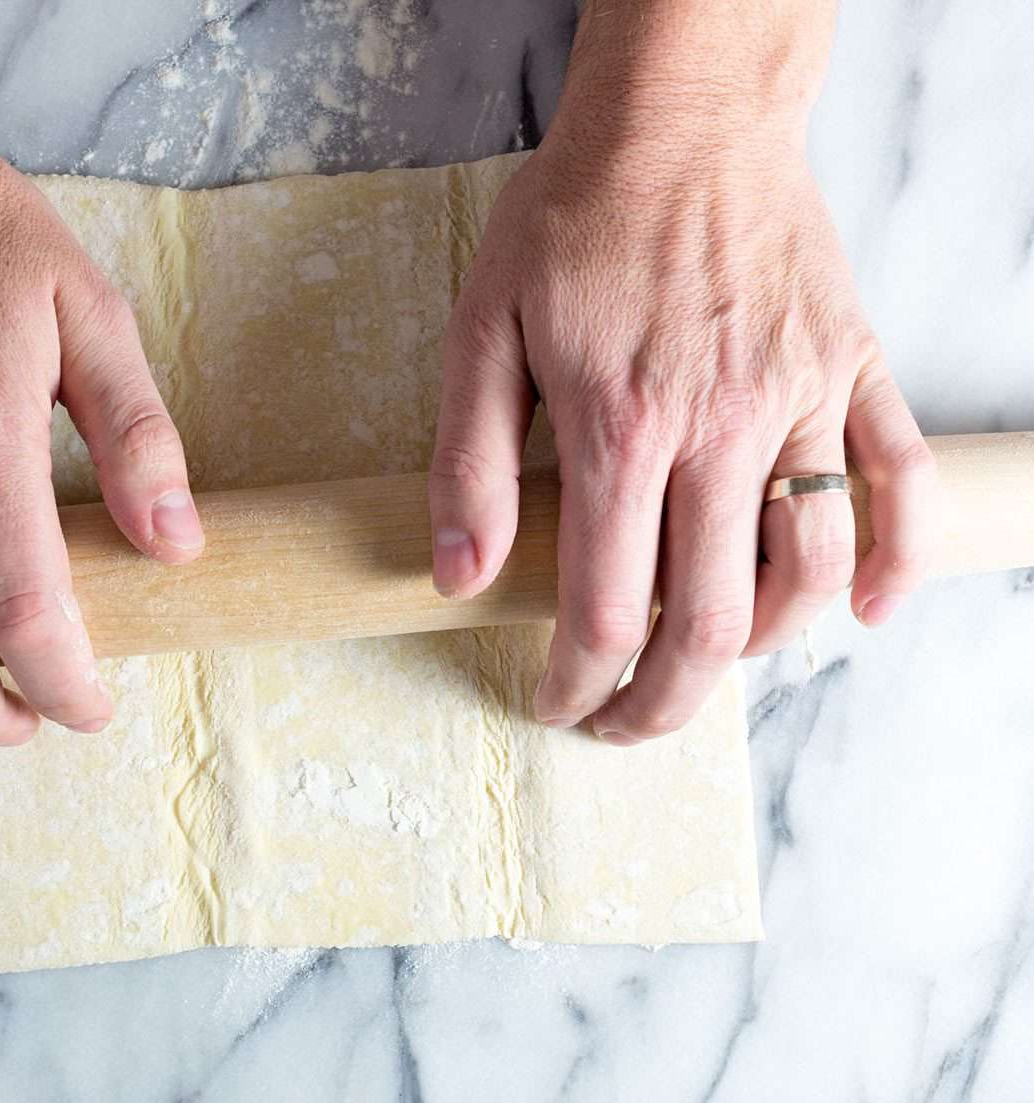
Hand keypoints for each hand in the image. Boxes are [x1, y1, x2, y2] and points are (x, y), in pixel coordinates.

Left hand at [430, 102, 936, 743]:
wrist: (681, 121)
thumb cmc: (574, 220)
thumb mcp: (482, 331)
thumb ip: (467, 461)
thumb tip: (459, 577)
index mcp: (620, 428)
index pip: (602, 609)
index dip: (575, 682)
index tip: (555, 703)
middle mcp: (720, 429)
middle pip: (706, 624)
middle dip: (658, 704)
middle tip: (620, 723)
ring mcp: (801, 401)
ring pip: (804, 575)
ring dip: (754, 651)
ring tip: (698, 665)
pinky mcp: (853, 369)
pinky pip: (900, 485)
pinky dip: (893, 563)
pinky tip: (859, 611)